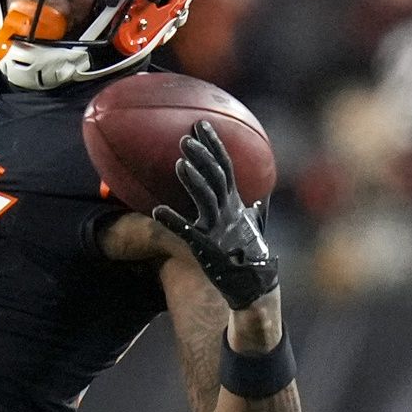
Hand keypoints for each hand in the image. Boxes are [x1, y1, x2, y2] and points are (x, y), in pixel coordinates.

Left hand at [152, 120, 278, 309]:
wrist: (255, 287)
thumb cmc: (251, 256)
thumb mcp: (253, 228)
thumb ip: (253, 210)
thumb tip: (256, 198)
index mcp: (236, 204)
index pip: (226, 166)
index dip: (214, 144)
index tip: (201, 123)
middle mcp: (230, 212)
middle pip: (217, 177)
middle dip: (203, 155)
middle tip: (186, 137)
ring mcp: (219, 229)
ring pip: (207, 198)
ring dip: (193, 180)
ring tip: (179, 162)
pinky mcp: (207, 248)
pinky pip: (188, 232)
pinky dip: (173, 221)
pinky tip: (156, 211)